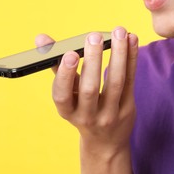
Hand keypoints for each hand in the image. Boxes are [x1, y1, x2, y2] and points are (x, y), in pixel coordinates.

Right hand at [35, 27, 138, 155]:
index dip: (65, 75)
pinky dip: (131, 58)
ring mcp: (109, 114)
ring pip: (115, 83)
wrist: (105, 142)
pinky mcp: (128, 109)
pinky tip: (132, 39)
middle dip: (92, 60)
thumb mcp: (68, 93)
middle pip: (89, 89)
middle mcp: (87, 116)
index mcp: (67, 111)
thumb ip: (57, 65)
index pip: (62, 96)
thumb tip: (41, 38)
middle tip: (94, 36)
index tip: (70, 53)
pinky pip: (131, 81)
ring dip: (118, 55)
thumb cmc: (82, 109)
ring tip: (119, 31)